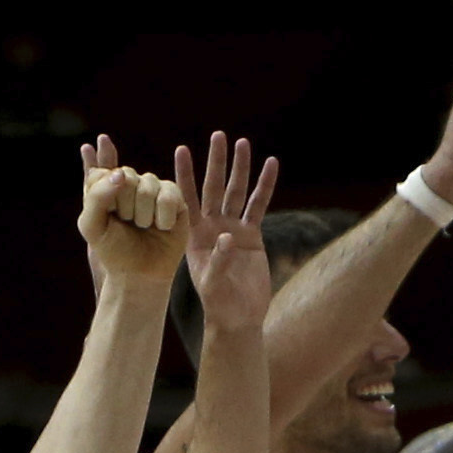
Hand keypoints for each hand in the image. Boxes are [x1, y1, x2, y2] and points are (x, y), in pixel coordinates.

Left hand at [78, 135, 183, 288]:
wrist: (140, 275)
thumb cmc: (114, 250)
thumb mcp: (92, 226)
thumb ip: (97, 196)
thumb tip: (121, 174)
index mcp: (105, 184)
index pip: (101, 174)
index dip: (104, 200)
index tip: (106, 218)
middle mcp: (129, 181)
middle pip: (126, 176)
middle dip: (125, 208)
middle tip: (128, 224)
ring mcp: (153, 187)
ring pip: (148, 186)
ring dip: (144, 216)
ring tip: (144, 227)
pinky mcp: (175, 197)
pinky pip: (169, 196)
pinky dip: (163, 218)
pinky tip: (162, 227)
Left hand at [174, 131, 277, 333]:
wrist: (238, 317)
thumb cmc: (218, 305)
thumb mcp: (212, 286)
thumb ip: (218, 262)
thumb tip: (228, 238)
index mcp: (194, 236)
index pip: (187, 199)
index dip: (184, 175)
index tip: (182, 149)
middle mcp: (212, 227)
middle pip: (214, 188)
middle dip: (216, 162)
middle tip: (218, 135)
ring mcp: (232, 228)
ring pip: (237, 192)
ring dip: (240, 168)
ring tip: (243, 143)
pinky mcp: (252, 235)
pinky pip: (259, 206)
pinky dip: (265, 186)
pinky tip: (271, 164)